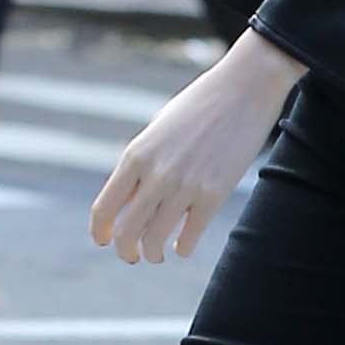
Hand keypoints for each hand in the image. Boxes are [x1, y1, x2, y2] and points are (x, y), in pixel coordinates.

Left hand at [90, 28, 304, 263]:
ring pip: (155, 240)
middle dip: (126, 251)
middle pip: (126, 231)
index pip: (104, 208)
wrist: (243, 88)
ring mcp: (185, 185)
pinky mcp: (214, 194)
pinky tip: (184, 246)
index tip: (104, 240)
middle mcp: (155, 173)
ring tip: (158, 254)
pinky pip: (190, 237)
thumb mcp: (158, 132)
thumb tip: (131, 205)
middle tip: (133, 256)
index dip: (100, 232)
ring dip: (153, 254)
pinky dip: (183, 248)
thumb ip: (142, 166)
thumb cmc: (198, 108)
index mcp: (135, 155)